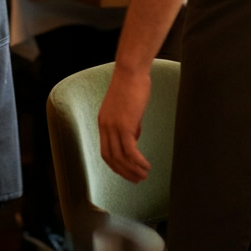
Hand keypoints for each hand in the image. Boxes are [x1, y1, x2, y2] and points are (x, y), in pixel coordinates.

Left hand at [98, 64, 152, 182]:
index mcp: (103, 122)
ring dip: (133, 170)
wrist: (131, 70)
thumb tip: (134, 138)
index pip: (106, 151)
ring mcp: (113, 127)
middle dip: (124, 173)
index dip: (116, 166)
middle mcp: (105, 126)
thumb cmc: (132, 85)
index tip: (127, 173)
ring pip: (121, 158)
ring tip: (144, 176)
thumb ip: (129, 124)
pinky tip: (147, 166)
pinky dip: (138, 162)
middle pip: (111, 159)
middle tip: (137, 180)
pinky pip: (130, 152)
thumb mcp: (128, 109)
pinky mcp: (125, 125)